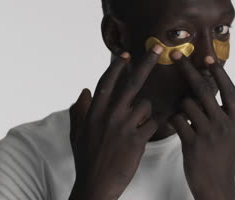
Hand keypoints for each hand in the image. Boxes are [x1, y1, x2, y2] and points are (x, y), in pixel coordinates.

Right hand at [68, 44, 162, 199]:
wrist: (96, 185)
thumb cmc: (86, 159)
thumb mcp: (77, 134)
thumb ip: (79, 110)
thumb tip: (84, 90)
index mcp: (94, 111)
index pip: (107, 82)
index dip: (117, 67)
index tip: (127, 55)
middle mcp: (109, 114)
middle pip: (132, 83)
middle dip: (146, 63)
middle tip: (158, 48)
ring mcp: (124, 126)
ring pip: (146, 105)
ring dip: (145, 113)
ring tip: (136, 128)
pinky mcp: (137, 139)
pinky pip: (153, 123)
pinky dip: (151, 128)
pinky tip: (143, 137)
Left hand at [168, 52, 234, 199]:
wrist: (216, 186)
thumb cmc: (226, 156)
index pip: (228, 89)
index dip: (218, 72)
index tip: (207, 57)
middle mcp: (223, 124)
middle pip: (203, 89)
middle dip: (187, 69)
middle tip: (175, 55)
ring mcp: (208, 133)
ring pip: (186, 104)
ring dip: (181, 106)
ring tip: (186, 116)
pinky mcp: (192, 143)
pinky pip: (177, 120)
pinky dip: (174, 119)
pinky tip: (177, 126)